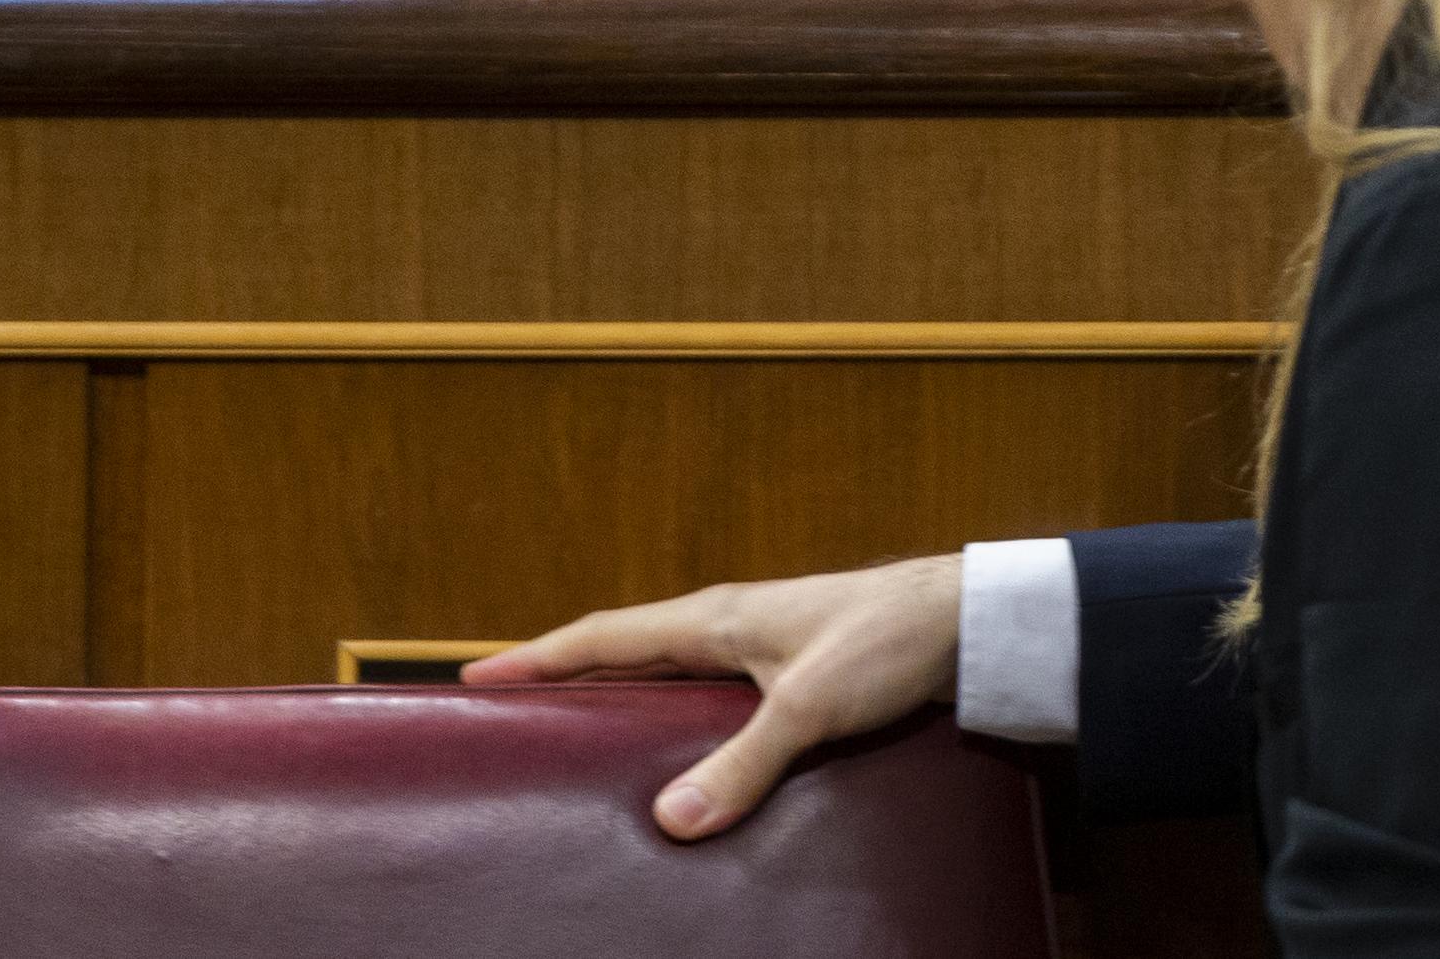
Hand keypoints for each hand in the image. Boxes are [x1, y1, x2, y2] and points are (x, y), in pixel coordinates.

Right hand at [459, 555, 963, 839]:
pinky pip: (706, 690)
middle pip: (624, 649)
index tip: (475, 676)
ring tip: (573, 732)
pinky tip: (673, 750)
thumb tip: (671, 821)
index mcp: (714, 619)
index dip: (538, 659)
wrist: (964, 618)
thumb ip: (742, 765)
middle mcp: (727, 623)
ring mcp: (758, 644)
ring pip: (665, 669)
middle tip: (509, 707)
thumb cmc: (888, 641)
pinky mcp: (790, 668)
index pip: (603, 636)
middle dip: (564, 675)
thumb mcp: (809, 707)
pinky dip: (671, 712)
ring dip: (618, 693)